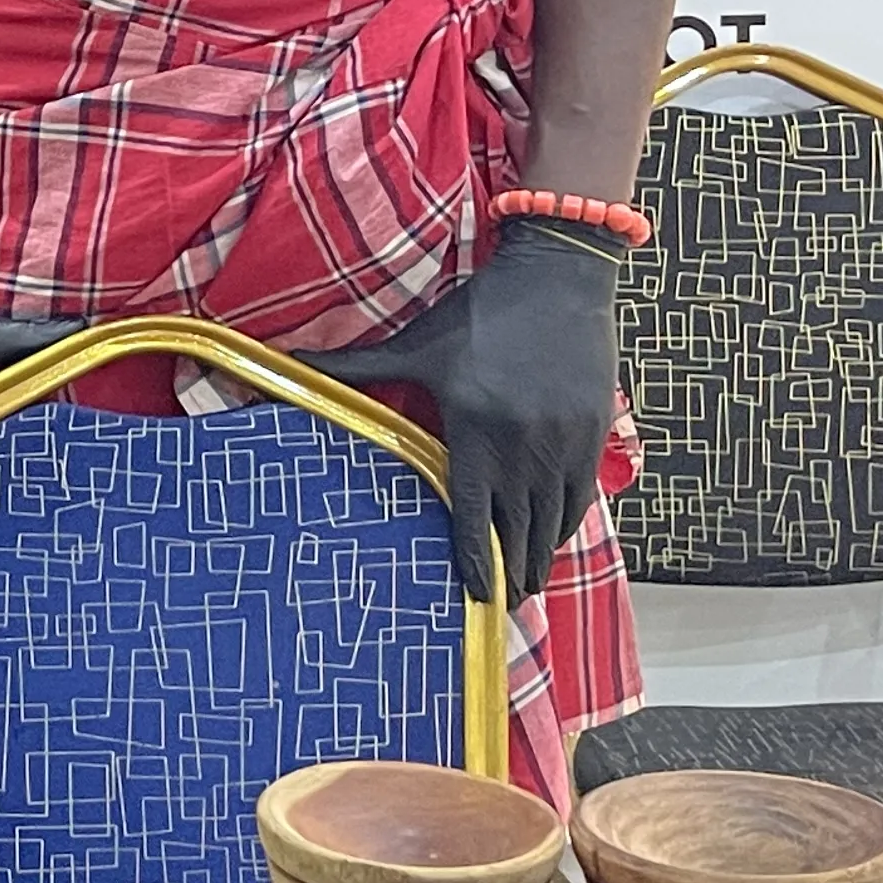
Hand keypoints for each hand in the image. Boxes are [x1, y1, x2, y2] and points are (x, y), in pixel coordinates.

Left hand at [307, 218, 622, 610]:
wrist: (558, 276)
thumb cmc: (480, 311)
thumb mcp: (417, 343)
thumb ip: (355, 368)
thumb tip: (290, 365)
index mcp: (475, 429)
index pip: (473, 516)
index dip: (476, 563)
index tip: (477, 597)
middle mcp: (523, 446)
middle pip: (517, 531)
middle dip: (511, 573)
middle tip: (503, 606)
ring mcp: (563, 443)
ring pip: (553, 521)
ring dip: (540, 557)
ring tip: (527, 585)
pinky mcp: (592, 433)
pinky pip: (580, 496)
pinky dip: (566, 524)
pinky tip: (552, 541)